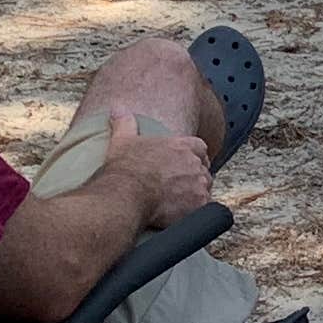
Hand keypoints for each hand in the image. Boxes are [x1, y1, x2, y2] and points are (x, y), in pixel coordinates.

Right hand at [94, 111, 214, 229]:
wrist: (125, 194)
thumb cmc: (124, 168)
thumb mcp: (122, 140)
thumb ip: (124, 122)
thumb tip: (117, 107)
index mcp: (181, 146)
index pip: (199, 147)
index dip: (194, 156)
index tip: (186, 163)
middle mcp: (194, 163)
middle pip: (203, 169)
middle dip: (194, 177)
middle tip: (180, 186)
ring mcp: (198, 184)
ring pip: (205, 189)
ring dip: (196, 194)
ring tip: (180, 202)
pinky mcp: (199, 204)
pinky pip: (204, 209)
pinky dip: (195, 211)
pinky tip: (182, 215)